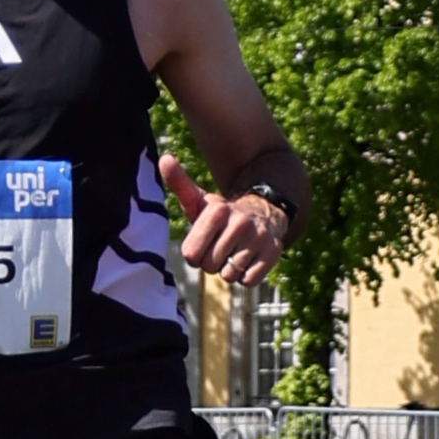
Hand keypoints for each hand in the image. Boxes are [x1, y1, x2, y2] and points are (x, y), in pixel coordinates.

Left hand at [160, 151, 292, 292]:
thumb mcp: (199, 200)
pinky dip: (246, 276)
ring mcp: (259, 237)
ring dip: (229, 269)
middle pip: (209, 267)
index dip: (195, 254)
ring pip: (230, 275)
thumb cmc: (220, 214)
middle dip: (211, 262)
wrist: (261, 214)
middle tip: (220, 246)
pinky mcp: (274, 251)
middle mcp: (240, 222)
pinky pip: (250, 280)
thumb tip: (164, 158)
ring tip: (235, 251)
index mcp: (217, 210)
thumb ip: (179, 184)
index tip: (203, 241)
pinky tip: (249, 259)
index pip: (191, 256)